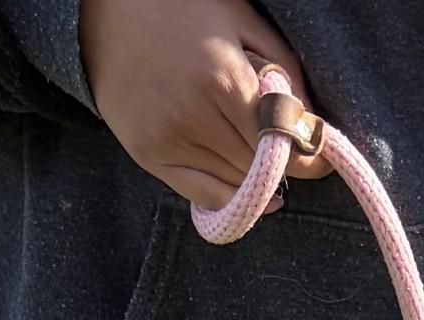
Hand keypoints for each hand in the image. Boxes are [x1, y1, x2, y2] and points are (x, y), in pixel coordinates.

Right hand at [79, 0, 330, 210]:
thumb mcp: (242, 20)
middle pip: (263, 172)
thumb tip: (312, 127)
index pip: (285, 146)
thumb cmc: (179, 5)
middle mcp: (193, 117)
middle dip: (283, 163)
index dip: (310, 156)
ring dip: (256, 178)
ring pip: (237, 187)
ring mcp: (167, 140)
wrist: (103, 5)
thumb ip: (284, 72)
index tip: (321, 155)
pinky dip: (229, 196)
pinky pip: (203, 196)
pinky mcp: (147, 154)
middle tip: (287, 148)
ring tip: (255, 154)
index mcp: (223, 80)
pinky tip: (241, 185)